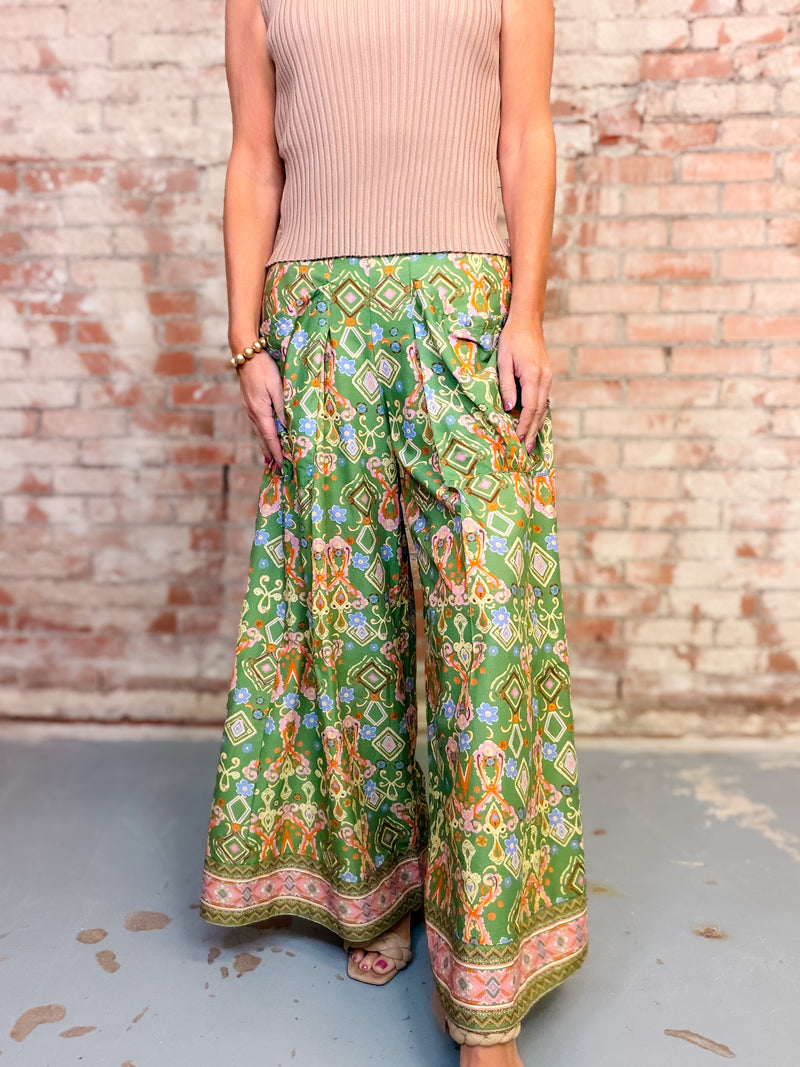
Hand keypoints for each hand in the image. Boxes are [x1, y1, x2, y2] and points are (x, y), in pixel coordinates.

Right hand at [234, 350, 285, 470]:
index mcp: (260, 411)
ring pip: (260, 432)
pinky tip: (266, 437)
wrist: (245, 352)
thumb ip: (282, 408)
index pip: (271, 437)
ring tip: (271, 460)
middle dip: (271, 454)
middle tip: (277, 470)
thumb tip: (287, 428)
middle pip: (263, 438)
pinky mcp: (251, 403)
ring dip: (266, 447)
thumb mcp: (277, 387)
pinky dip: (263, 435)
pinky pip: (258, 424)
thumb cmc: (264, 367)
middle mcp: (253, 413)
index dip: (277, 453)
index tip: (283, 466)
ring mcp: (250, 408)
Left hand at [496, 317, 551, 451]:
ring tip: (530, 443)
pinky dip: (539, 414)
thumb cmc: (511, 339)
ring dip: (537, 426)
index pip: (530, 407)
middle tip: (526, 451)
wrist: (527, 321)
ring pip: (543, 407)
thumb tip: (509, 409)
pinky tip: (534, 424)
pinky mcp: (546, 376)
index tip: (517, 440)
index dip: (524, 426)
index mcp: (533, 375)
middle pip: (539, 411)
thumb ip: (506, 386)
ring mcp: (547, 377)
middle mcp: (544, 378)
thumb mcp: (503, 361)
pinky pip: (543, 400)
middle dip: (532, 432)